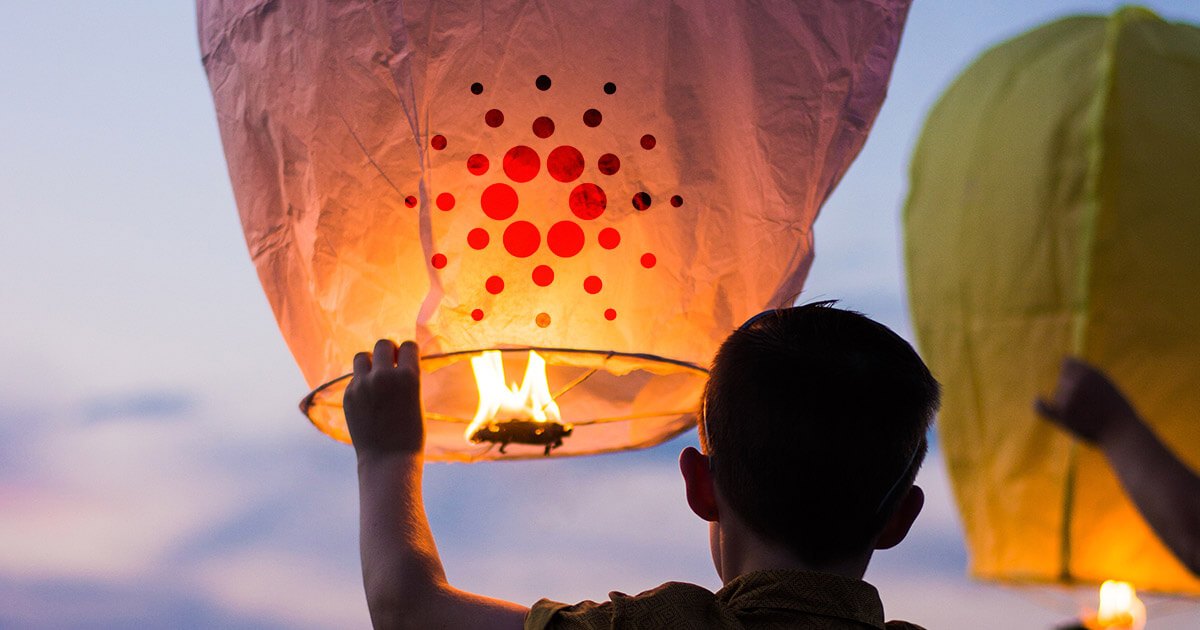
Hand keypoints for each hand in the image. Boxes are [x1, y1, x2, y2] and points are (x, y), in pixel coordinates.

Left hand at [343, 339, 424, 456]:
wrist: (388, 459)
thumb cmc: (410, 432)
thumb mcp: (415, 399)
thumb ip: (404, 377)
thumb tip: (394, 359)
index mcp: (409, 376)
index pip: (408, 345)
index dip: (408, 352)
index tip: (407, 361)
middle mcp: (384, 376)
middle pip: (382, 344)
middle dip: (388, 352)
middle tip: (391, 365)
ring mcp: (363, 385)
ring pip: (362, 356)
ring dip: (370, 362)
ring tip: (376, 377)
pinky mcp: (349, 395)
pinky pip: (354, 377)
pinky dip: (361, 382)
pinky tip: (368, 399)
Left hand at [1036, 357, 1137, 444]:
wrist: (1123, 433)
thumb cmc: (1118, 411)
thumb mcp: (1106, 385)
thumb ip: (1087, 377)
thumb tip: (1066, 367)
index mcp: (1089, 371)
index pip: (1067, 363)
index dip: (1069, 372)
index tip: (1073, 379)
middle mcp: (1076, 381)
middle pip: (1062, 380)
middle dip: (1069, 390)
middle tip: (1089, 405)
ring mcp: (1067, 398)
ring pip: (1058, 397)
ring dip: (1067, 404)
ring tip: (1088, 416)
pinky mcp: (1062, 415)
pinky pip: (1042, 408)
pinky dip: (1040, 405)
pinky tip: (1038, 401)